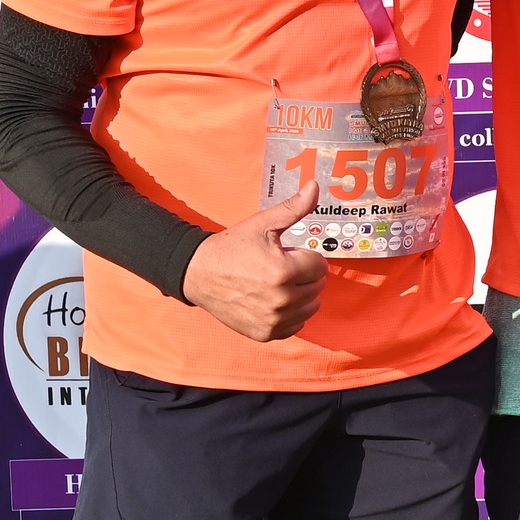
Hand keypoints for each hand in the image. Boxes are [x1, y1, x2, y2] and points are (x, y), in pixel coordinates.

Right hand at [180, 171, 329, 341]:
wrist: (199, 274)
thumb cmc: (232, 247)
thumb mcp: (262, 224)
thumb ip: (294, 208)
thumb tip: (315, 186)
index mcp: (284, 271)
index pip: (320, 265)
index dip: (304, 256)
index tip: (285, 254)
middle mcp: (282, 300)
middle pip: (318, 286)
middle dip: (304, 274)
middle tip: (278, 267)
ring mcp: (274, 320)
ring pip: (311, 306)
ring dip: (301, 294)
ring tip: (277, 283)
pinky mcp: (266, 333)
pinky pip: (297, 325)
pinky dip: (291, 314)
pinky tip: (273, 300)